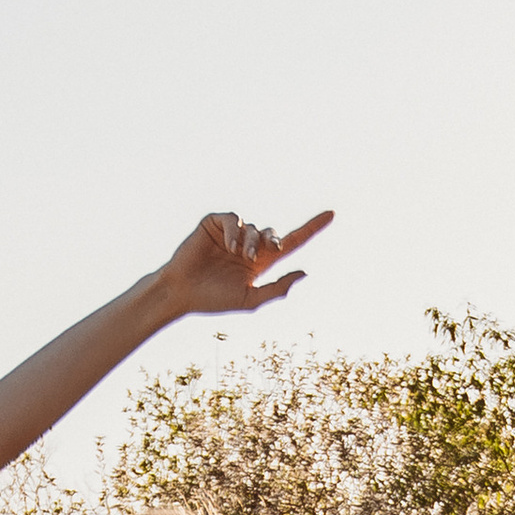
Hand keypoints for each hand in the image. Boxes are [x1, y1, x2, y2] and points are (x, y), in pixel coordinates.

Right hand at [158, 207, 333, 318]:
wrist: (183, 293)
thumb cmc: (213, 300)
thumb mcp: (250, 300)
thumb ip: (277, 288)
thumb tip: (304, 272)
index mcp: (260, 263)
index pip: (291, 243)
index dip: (311, 229)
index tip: (331, 214)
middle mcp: (248, 245)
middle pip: (273, 234)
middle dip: (274, 241)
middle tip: (267, 253)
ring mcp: (232, 234)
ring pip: (254, 227)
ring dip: (252, 241)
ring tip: (241, 256)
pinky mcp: (215, 224)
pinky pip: (234, 219)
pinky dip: (235, 230)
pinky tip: (228, 245)